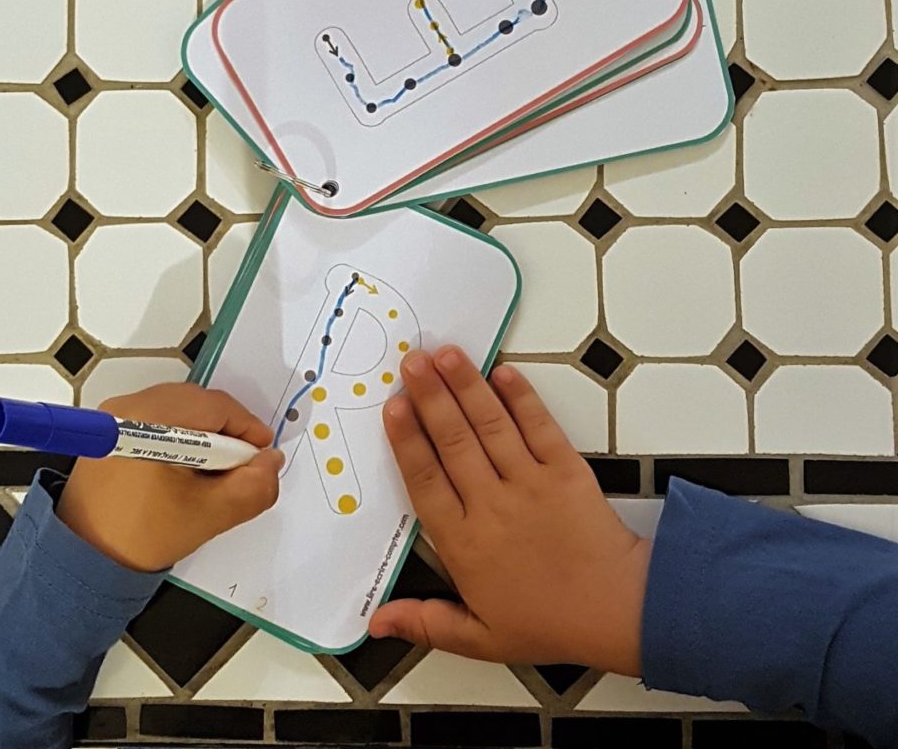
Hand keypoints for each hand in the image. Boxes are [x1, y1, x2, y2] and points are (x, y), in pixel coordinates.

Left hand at [56, 383, 283, 571]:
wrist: (79, 560)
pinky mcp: (108, 431)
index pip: (217, 407)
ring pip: (180, 411)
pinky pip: (159, 421)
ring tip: (212, 474)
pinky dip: (181, 439)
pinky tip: (185, 472)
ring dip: (204, 436)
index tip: (261, 458)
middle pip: (198, 404)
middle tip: (239, 468)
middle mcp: (129, 406)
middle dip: (226, 433)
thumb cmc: (140, 535)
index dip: (248, 430)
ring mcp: (114, 416)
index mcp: (151, 419)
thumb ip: (252, 487)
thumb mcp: (208, 515)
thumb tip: (271, 462)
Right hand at [370, 347, 649, 674]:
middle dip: (430, 398)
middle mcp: (491, 506)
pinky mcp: (565, 470)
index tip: (392, 408)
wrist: (616, 610)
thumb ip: (425, 623)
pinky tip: (502, 372)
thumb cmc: (546, 622)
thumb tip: (375, 622)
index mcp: (464, 545)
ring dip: (466, 387)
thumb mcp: (479, 637)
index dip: (407, 441)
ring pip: (490, 426)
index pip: (426, 482)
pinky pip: (539, 426)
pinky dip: (521, 398)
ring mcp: (530, 483)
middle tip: (410, 362)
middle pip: (453, 442)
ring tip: (445, 354)